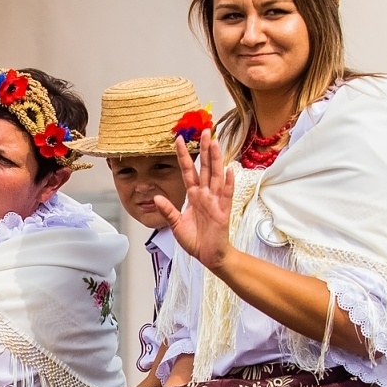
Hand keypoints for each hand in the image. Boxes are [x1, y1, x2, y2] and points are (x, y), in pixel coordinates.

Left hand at [155, 135, 234, 271]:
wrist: (209, 256)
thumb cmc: (195, 240)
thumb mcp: (175, 225)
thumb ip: (168, 211)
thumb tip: (156, 198)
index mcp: (193, 195)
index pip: (188, 171)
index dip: (184, 156)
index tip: (178, 139)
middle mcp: (205, 194)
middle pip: (205, 167)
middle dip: (204, 149)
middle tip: (205, 130)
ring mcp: (215, 201)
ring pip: (216, 176)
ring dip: (216, 159)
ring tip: (215, 143)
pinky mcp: (223, 211)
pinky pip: (227, 194)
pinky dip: (228, 182)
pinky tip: (230, 169)